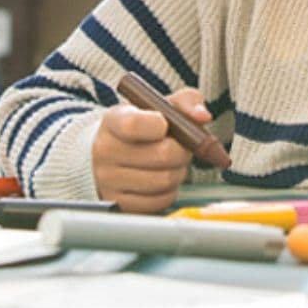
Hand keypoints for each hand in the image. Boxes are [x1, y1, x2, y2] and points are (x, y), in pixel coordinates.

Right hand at [91, 86, 211, 212]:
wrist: (113, 152)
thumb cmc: (143, 126)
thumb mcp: (160, 105)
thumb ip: (185, 103)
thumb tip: (202, 117)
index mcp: (113, 120)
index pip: (135, 124)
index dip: (161, 125)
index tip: (166, 125)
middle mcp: (104, 151)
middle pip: (163, 154)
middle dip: (182, 150)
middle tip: (181, 146)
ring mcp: (108, 181)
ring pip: (165, 179)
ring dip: (178, 170)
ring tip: (171, 162)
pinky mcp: (118, 204)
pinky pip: (160, 201)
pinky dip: (170, 190)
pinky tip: (161, 177)